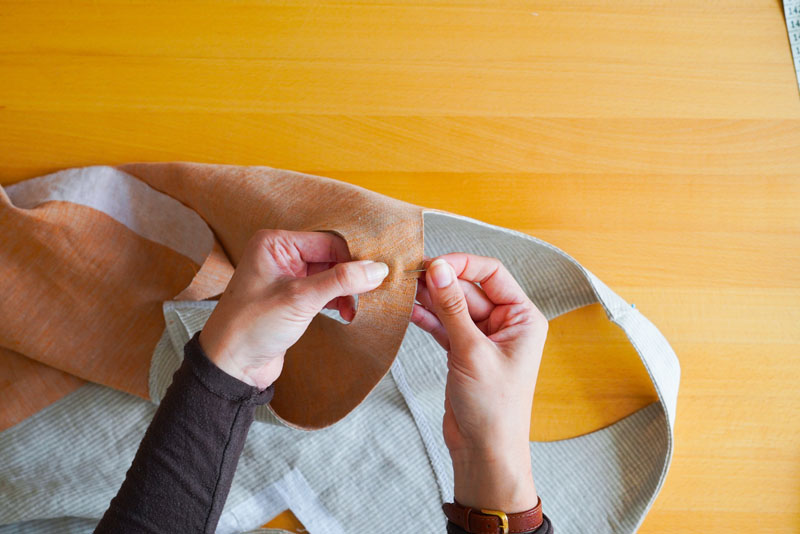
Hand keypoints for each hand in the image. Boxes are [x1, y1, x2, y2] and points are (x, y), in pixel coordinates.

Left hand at [199, 229, 388, 389]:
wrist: (231, 365)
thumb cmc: (251, 326)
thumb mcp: (300, 298)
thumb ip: (341, 280)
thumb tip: (377, 269)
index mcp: (275, 243)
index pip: (328, 241)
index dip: (352, 259)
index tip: (374, 276)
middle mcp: (280, 256)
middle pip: (330, 257)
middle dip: (350, 278)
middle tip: (368, 294)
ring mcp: (286, 278)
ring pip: (329, 276)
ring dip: (345, 292)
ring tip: (353, 310)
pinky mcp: (292, 300)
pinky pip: (323, 292)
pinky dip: (337, 301)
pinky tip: (346, 313)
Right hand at [411, 254, 547, 512]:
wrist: (485, 452)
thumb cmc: (492, 407)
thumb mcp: (471, 351)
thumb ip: (453, 308)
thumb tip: (438, 269)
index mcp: (523, 318)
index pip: (492, 274)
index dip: (462, 264)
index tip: (433, 264)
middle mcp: (506, 324)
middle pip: (469, 289)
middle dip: (440, 282)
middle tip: (409, 276)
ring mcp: (483, 339)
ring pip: (454, 307)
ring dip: (430, 299)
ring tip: (403, 289)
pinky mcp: (463, 353)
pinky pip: (445, 326)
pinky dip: (428, 318)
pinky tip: (407, 310)